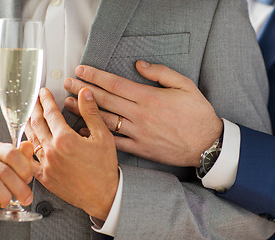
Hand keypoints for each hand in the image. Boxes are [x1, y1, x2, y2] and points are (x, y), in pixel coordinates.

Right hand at [0, 140, 33, 213]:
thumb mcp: (7, 163)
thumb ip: (21, 156)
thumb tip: (28, 145)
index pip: (11, 153)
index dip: (24, 168)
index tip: (28, 179)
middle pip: (4, 170)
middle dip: (19, 187)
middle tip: (26, 198)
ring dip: (6, 196)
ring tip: (9, 201)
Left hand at [25, 88, 118, 220]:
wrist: (103, 195)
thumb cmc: (105, 167)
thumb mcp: (103, 136)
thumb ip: (91, 112)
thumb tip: (84, 93)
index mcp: (65, 139)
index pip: (50, 113)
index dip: (46, 100)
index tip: (44, 93)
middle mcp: (51, 151)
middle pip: (37, 124)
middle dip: (35, 109)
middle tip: (34, 101)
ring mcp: (46, 165)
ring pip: (31, 140)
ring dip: (29, 126)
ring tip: (28, 117)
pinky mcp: (44, 177)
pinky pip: (29, 161)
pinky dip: (26, 149)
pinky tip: (25, 143)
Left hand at [63, 61, 222, 166]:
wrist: (207, 144)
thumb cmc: (197, 114)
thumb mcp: (184, 85)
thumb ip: (160, 73)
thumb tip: (139, 65)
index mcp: (149, 98)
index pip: (114, 84)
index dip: (95, 76)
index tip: (81, 70)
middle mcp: (140, 115)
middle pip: (104, 100)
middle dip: (83, 90)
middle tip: (67, 83)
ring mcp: (138, 133)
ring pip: (105, 120)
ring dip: (84, 111)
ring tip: (68, 104)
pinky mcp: (140, 148)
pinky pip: (114, 141)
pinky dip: (98, 136)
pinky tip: (85, 131)